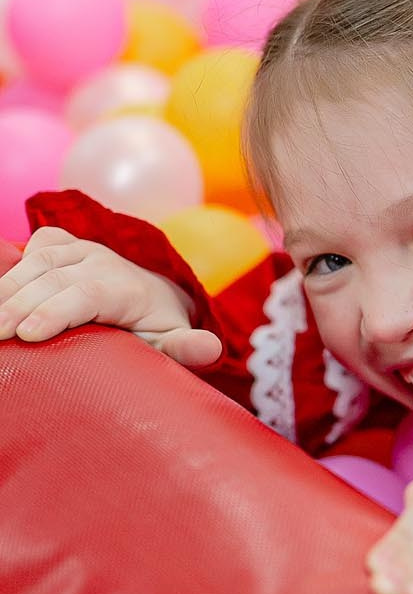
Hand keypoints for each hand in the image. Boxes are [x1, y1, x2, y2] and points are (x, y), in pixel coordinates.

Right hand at [0, 226, 221, 366]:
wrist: (155, 294)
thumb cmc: (157, 327)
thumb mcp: (173, 342)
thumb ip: (186, 348)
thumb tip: (210, 348)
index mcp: (128, 287)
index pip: (87, 294)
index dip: (56, 311)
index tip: (28, 334)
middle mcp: (103, 260)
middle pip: (53, 277)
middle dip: (19, 305)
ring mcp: (81, 249)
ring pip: (38, 260)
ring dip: (7, 288)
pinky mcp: (63, 245)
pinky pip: (36, 247)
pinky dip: (13, 267)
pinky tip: (1, 294)